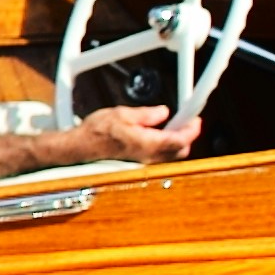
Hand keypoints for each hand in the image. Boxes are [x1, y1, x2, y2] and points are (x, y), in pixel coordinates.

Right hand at [33, 102, 204, 175]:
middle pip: (181, 150)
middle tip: (184, 120)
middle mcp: (150, 156)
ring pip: (171, 154)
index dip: (192, 128)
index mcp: (149, 143)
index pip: (181, 139)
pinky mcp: (138, 162)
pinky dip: (163, 144)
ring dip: (175, 140)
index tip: (194, 118)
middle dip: (186, 135)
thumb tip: (162, 112)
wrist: (80, 147)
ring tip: (169, 124)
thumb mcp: (122, 113)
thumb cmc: (96, 132)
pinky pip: (159, 155)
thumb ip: (146, 114)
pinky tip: (155, 133)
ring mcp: (144, 161)